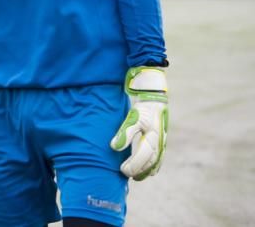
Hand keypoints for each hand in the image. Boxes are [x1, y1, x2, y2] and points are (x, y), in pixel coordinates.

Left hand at [110, 66, 167, 180]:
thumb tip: (115, 147)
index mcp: (153, 137)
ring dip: (146, 170)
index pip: (143, 156)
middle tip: (126, 174)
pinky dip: (154, 165)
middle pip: (150, 161)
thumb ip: (125, 133)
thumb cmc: (142, 108)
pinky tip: (149, 172)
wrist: (154, 98)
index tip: (122, 170)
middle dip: (139, 170)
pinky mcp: (161, 140)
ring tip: (136, 177)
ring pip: (156, 161)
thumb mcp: (132, 118)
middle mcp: (159, 141)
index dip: (134, 165)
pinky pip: (159, 157)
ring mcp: (162, 141)